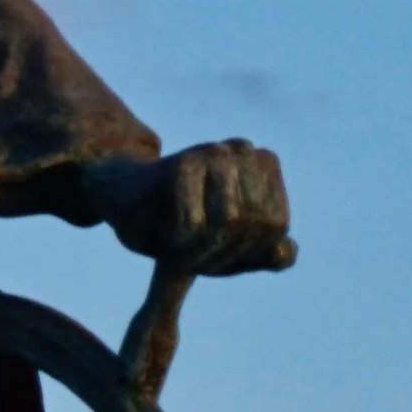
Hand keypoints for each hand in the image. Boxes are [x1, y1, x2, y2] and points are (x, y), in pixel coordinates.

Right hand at [88, 140, 293, 275]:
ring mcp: (214, 152)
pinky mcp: (183, 164)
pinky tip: (164, 234)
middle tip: (191, 259)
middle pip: (254, 224)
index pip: (276, 227)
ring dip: (201, 250)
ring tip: (179, 248)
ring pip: (230, 220)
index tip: (219, 260)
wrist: (125, 203)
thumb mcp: (229, 249)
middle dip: (222, 254)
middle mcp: (244, 151)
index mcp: (265, 167)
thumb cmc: (182, 226)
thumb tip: (285, 254)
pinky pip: (195, 224)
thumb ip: (261, 256)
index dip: (248, 253)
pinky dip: (180, 243)